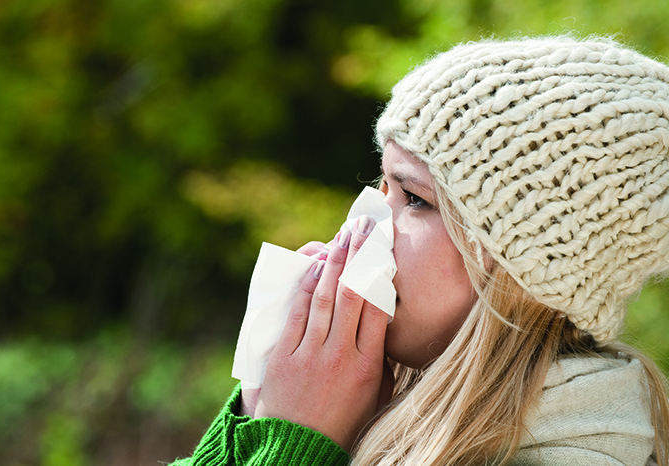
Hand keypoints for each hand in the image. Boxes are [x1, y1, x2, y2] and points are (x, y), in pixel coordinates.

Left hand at [254, 216, 389, 451]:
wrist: (299, 450)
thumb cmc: (342, 423)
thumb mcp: (374, 396)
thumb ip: (381, 360)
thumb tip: (382, 323)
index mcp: (368, 365)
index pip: (377, 307)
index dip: (380, 271)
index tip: (383, 246)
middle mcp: (341, 355)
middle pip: (353, 293)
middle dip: (360, 254)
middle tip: (365, 225)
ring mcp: (310, 354)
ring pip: (325, 297)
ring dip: (335, 261)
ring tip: (344, 234)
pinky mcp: (284, 356)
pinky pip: (297, 313)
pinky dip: (306, 286)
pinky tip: (315, 264)